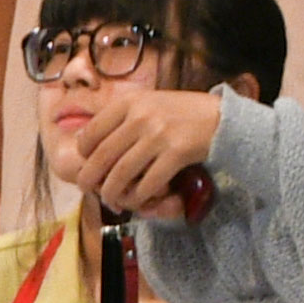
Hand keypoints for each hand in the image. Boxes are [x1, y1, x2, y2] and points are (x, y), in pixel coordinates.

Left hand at [45, 86, 223, 217]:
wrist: (220, 118)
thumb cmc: (180, 113)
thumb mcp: (147, 103)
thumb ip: (119, 118)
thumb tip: (83, 139)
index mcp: (129, 102)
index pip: (91, 133)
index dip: (83, 155)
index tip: (86, 165)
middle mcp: (141, 116)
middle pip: (102, 156)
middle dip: (90, 179)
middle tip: (89, 190)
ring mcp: (159, 135)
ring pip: (121, 173)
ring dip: (112, 193)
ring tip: (112, 200)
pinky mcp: (177, 153)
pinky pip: (148, 183)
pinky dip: (139, 197)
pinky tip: (138, 200)